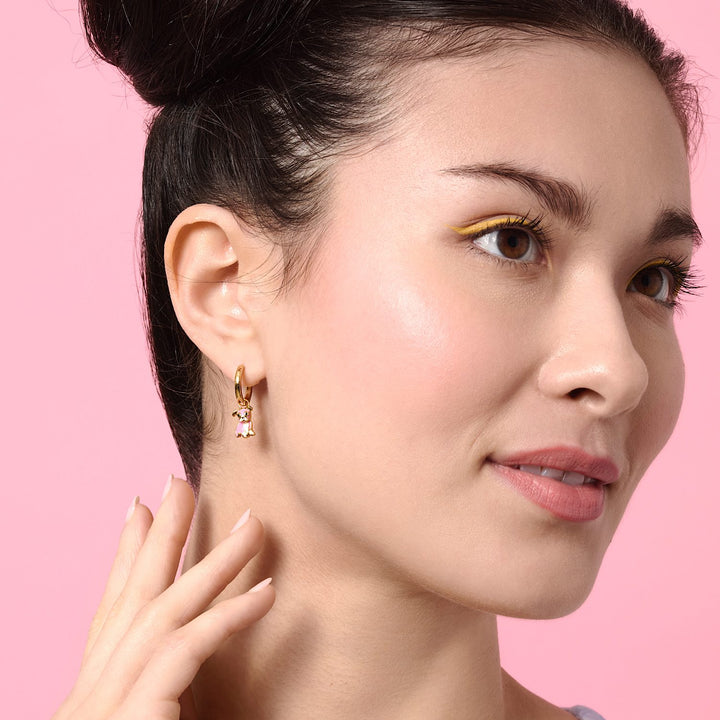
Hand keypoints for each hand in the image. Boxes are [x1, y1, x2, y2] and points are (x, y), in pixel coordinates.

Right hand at [52, 476, 274, 719]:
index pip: (111, 613)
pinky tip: (268, 592)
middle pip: (133, 596)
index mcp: (94, 694)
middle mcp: (92, 692)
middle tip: (179, 482)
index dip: (125, 558)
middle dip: (160, 534)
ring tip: (253, 525)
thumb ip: (162, 693)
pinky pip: (187, 648)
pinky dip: (229, 616)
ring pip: (167, 609)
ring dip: (215, 562)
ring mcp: (106, 703)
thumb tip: (190, 658)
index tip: (140, 510)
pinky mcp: (134, 716)